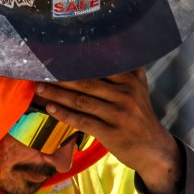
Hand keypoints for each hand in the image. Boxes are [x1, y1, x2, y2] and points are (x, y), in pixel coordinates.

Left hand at [35, 69, 182, 193]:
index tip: (56, 56)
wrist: (153, 149)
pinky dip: (64, 114)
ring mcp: (118, 114)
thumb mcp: (140, 88)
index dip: (76, 61)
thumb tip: (111, 44)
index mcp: (130, 80)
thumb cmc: (140, 115)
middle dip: (60, 77)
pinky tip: (50, 108)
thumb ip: (127, 69)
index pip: (98, 66)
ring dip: (57, 95)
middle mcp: (125, 94)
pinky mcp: (111, 133)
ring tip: (39, 89)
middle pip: (86, 82)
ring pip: (81, 101)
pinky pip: (82, 121)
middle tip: (39, 72)